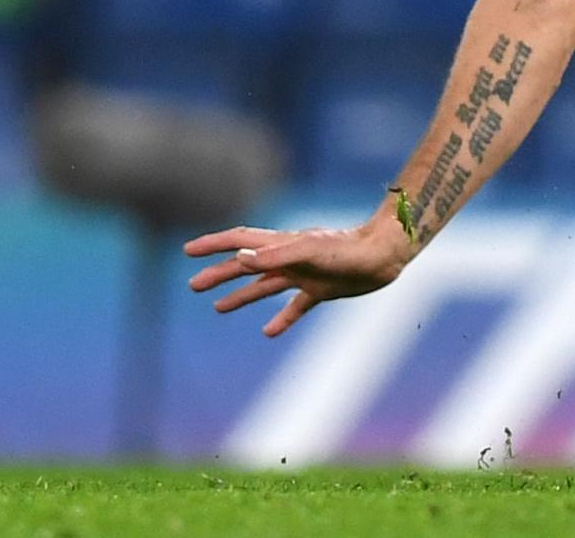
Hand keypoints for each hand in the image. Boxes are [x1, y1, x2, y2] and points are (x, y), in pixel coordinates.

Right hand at [184, 215, 409, 336]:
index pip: (241, 242)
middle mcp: (290, 258)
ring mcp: (305, 274)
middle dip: (219, 274)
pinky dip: (281, 318)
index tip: (188, 251)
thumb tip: (239, 258)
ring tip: (218, 308)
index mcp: (283, 245)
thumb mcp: (311, 252)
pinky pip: (295, 306)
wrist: (386, 256)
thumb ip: (276, 256)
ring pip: (265, 285)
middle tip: (193, 286)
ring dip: (241, 295)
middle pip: (247, 266)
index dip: (213, 245)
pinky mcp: (322, 290)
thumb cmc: (350, 250)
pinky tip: (269, 332)